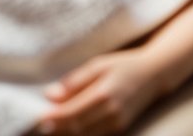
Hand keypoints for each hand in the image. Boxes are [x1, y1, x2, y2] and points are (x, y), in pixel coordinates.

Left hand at [36, 48, 159, 134]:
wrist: (153, 74)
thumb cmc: (124, 65)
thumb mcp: (99, 64)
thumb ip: (75, 80)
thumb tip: (50, 94)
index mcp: (103, 93)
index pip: (72, 112)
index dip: (54, 117)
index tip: (39, 116)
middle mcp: (110, 112)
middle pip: (76, 128)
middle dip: (57, 128)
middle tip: (41, 124)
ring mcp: (116, 123)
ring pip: (84, 135)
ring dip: (66, 132)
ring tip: (52, 126)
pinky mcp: (119, 129)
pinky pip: (94, 135)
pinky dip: (80, 133)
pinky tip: (71, 127)